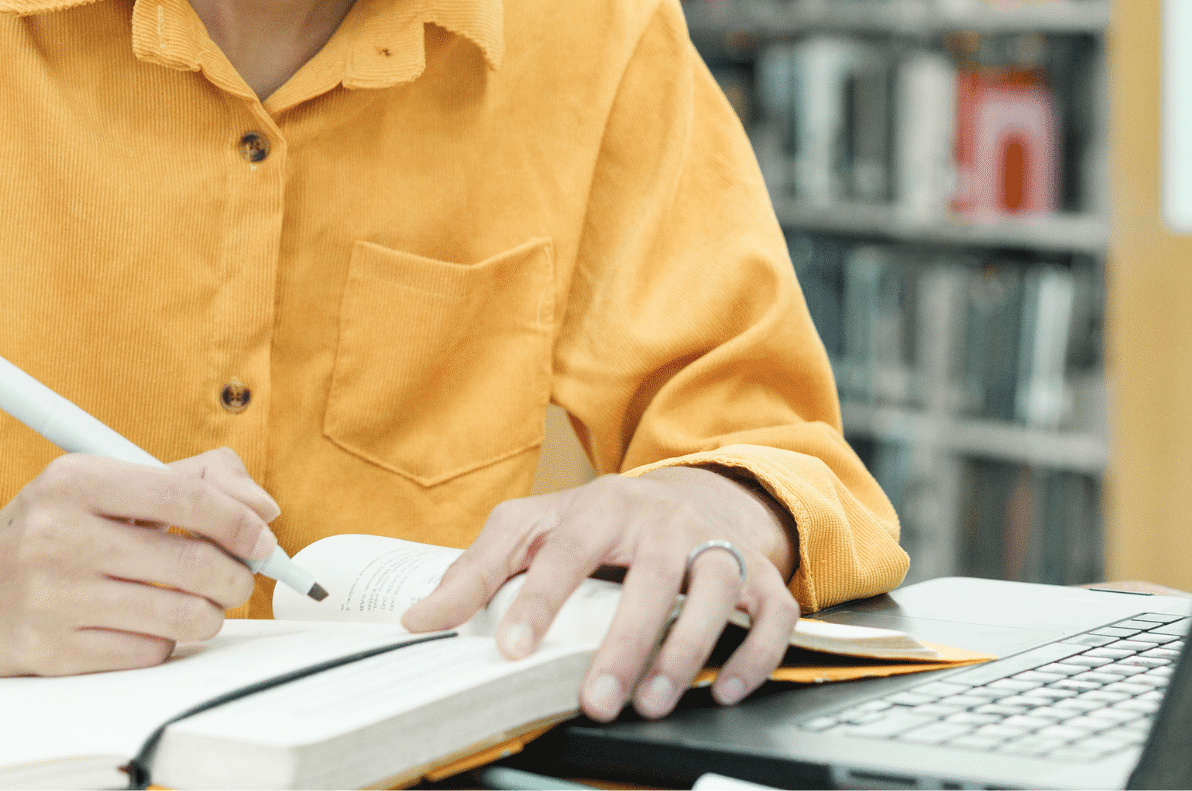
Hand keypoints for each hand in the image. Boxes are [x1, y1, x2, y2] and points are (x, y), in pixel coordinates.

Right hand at [0, 447, 281, 674]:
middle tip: (238, 578)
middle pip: (192, 562)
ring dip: (208, 614)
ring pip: (180, 614)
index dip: (240, 521)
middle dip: (236, 575)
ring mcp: (54, 596)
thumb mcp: (101, 483)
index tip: (261, 536)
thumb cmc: (44, 531)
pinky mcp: (51, 650)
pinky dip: (163, 642)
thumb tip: (262, 506)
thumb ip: (187, 479)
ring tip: (200, 605)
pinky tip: (145, 625)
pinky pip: (148, 652)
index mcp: (77, 481)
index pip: (186, 497)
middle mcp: (61, 535)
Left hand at [400, 468, 799, 721]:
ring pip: (714, 589)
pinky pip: (771, 611)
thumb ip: (478, 572)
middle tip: (599, 699)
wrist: (691, 492)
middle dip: (624, 643)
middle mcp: (663, 522)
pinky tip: (726, 687)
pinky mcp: (757, 573)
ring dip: (687, 648)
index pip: (567, 551)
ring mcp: (714, 544)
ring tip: (655, 700)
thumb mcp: (534, 529)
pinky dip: (756, 651)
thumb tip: (420, 619)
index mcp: (602, 507)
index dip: (541, 599)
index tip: (514, 646)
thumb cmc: (604, 520)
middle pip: (648, 577)